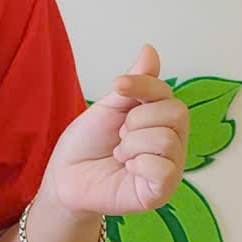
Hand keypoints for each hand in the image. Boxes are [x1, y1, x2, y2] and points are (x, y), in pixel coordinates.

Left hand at [44, 45, 188, 216]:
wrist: (65, 176)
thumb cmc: (88, 143)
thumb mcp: (109, 107)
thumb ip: (135, 83)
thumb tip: (150, 49)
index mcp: (161, 120)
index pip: (168, 93)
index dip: (143, 85)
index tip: (117, 85)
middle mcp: (173, 142)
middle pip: (176, 113)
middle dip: (137, 120)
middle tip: (120, 134)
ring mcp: (170, 167)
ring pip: (166, 141)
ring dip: (131, 144)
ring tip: (120, 154)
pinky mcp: (161, 192)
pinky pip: (163, 170)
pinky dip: (138, 165)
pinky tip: (127, 170)